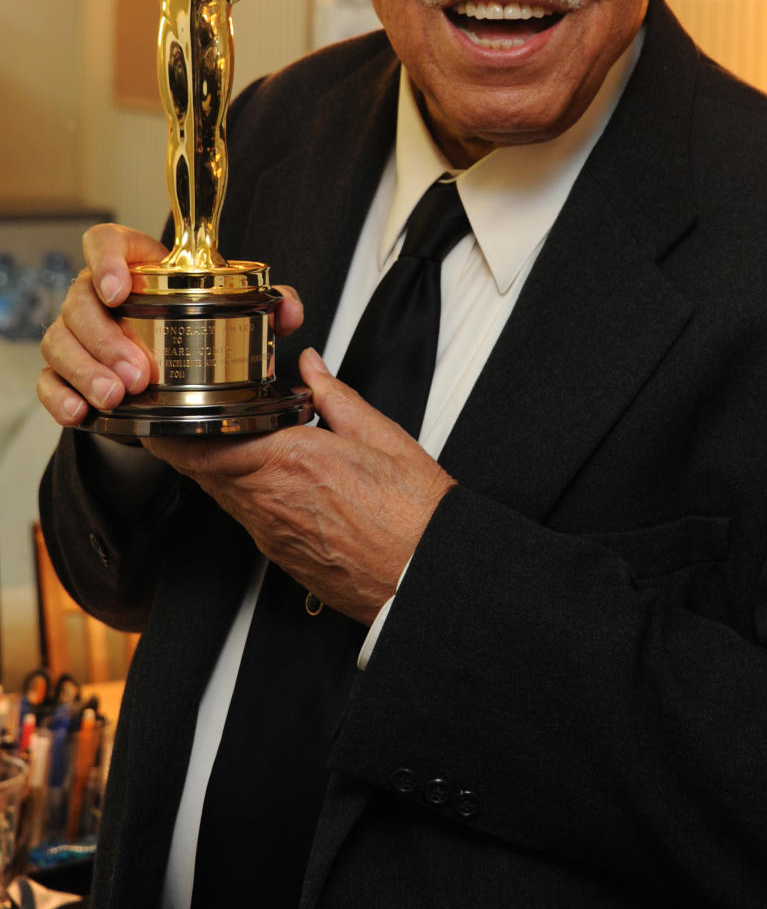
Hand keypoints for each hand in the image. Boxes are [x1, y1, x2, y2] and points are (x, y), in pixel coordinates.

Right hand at [37, 223, 303, 426]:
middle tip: (137, 372)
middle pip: (80, 301)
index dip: (107, 261)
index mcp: (134, 264)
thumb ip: (263, 303)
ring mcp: (77, 332)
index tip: (120, 290)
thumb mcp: (229, 307)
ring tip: (118, 396)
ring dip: (87, 370)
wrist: (170, 368)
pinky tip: (81, 412)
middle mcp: (97, 294)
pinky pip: (49, 380)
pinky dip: (61, 397)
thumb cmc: (194, 322)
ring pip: (61, 342)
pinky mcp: (66, 371)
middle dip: (105, 339)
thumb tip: (288, 309)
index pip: (105, 243)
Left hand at [144, 347, 455, 625]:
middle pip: (198, 469)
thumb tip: (312, 368)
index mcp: (291, 459)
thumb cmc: (415, 515)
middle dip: (184, 441)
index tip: (163, 406)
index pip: (204, 441)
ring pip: (219, 493)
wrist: (426, 577)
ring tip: (226, 439)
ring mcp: (271, 533)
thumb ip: (335, 396)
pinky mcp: (280, 555)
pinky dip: (240, 491)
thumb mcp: (381, 435)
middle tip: (182, 415)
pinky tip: (264, 477)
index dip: (172, 424)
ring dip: (213, 465)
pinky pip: (244, 516)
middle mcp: (270, 499)